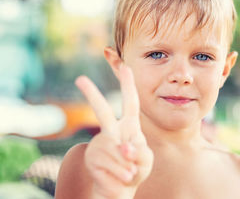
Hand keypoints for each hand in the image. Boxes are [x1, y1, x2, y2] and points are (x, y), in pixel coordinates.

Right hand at [75, 64, 152, 198]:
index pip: (130, 103)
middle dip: (92, 95)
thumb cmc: (136, 170)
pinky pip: (109, 166)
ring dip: (126, 168)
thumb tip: (124, 148)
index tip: (126, 67)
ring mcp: (100, 144)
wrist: (120, 190)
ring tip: (129, 175)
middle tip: (80, 79)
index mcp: (129, 127)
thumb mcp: (145, 161)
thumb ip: (140, 152)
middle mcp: (112, 131)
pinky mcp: (91, 158)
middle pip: (102, 111)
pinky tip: (120, 179)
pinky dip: (119, 176)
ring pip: (115, 151)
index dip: (128, 86)